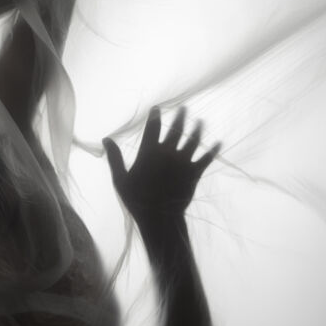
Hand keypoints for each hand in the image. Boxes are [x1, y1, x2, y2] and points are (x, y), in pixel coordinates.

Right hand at [103, 106, 219, 219]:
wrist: (159, 218)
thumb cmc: (136, 199)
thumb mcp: (120, 179)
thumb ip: (114, 158)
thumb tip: (106, 139)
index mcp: (148, 152)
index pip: (152, 127)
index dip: (155, 115)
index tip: (157, 107)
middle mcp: (167, 153)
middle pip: (176, 129)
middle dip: (180, 117)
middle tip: (184, 108)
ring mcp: (182, 162)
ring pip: (193, 140)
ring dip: (197, 129)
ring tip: (200, 122)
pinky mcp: (194, 173)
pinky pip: (206, 158)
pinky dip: (213, 150)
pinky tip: (218, 143)